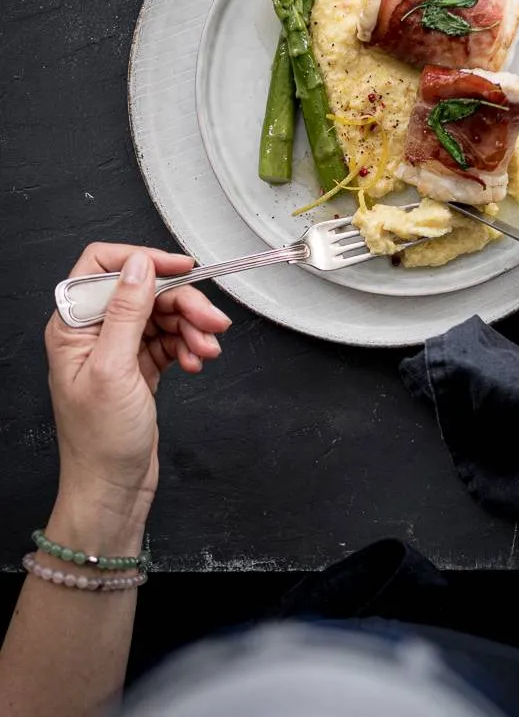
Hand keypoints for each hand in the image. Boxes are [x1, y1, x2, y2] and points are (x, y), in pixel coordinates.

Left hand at [45, 243, 230, 537]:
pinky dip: (190, 346)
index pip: (103, 267)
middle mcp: (94, 332)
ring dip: (192, 327)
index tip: (181, 267)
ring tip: (208, 350)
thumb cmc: (100, 442)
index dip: (143, 260)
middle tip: (212, 321)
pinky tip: (198, 362)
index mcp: (73, 326)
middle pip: (146, 291)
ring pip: (164, 314)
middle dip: (183, 303)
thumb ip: (127, 312)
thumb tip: (139, 265)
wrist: (113, 489)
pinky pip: (172, 338)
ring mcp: (119, 349)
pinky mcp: (140, 365)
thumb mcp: (114, 369)